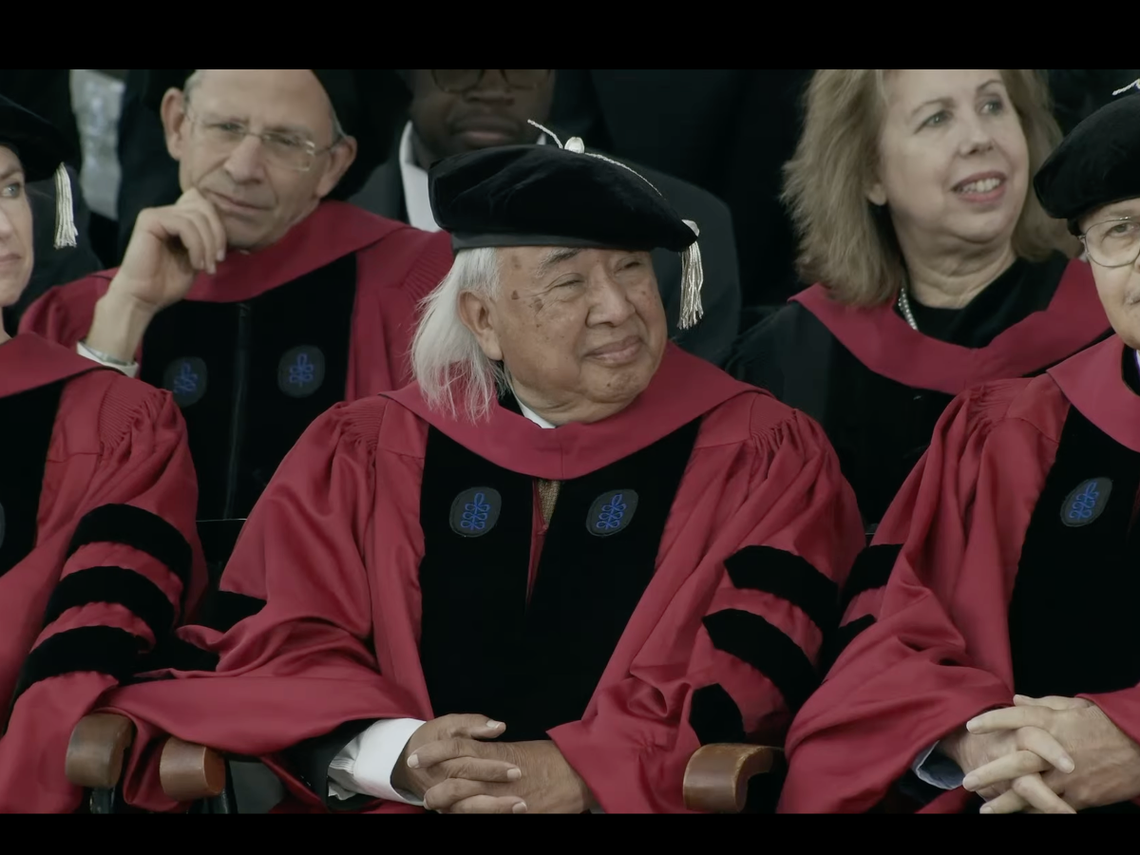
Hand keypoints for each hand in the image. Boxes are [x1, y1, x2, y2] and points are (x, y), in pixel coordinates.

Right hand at [111, 188, 227, 313]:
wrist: (144, 297)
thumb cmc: (169, 281)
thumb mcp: (198, 257)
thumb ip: (207, 240)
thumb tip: (230, 230)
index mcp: (178, 218)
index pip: (205, 204)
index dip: (218, 226)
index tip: (221, 255)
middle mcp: (166, 211)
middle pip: (204, 205)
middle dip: (217, 234)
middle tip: (217, 261)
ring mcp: (156, 213)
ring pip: (197, 217)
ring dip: (208, 245)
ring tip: (206, 267)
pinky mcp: (149, 220)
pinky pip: (184, 225)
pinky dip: (196, 246)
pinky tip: (195, 264)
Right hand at [389, 715, 523, 810]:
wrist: (409, 763)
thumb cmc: (433, 738)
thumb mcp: (448, 724)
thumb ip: (473, 723)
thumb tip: (499, 727)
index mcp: (438, 760)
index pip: (465, 764)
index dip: (490, 767)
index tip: (514, 767)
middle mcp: (438, 783)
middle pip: (466, 787)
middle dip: (493, 783)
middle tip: (519, 780)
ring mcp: (442, 800)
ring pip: (467, 808)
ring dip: (493, 808)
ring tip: (520, 805)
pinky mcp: (447, 809)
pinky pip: (467, 814)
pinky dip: (487, 814)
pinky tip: (508, 812)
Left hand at [416, 739, 595, 813]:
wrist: (578, 774)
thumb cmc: (550, 760)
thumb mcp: (518, 750)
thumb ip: (494, 751)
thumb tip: (474, 750)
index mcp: (497, 753)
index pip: (457, 747)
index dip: (434, 752)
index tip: (416, 756)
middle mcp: (496, 775)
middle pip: (455, 780)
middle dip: (436, 787)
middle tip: (425, 793)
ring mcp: (503, 797)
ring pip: (465, 804)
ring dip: (449, 807)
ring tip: (437, 807)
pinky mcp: (514, 812)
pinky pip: (485, 816)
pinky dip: (471, 816)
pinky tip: (460, 816)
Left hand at [965, 695, 1139, 813]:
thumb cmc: (1106, 724)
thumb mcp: (1075, 707)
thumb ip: (1042, 704)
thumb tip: (1015, 700)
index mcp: (1054, 723)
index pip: (1016, 719)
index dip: (992, 720)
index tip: (971, 726)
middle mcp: (1056, 751)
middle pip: (1018, 762)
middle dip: (990, 773)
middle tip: (967, 781)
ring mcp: (1068, 777)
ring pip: (1032, 792)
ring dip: (1007, 803)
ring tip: (985, 810)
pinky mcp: (1081, 797)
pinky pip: (1051, 807)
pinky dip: (1033, 812)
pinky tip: (1017, 816)